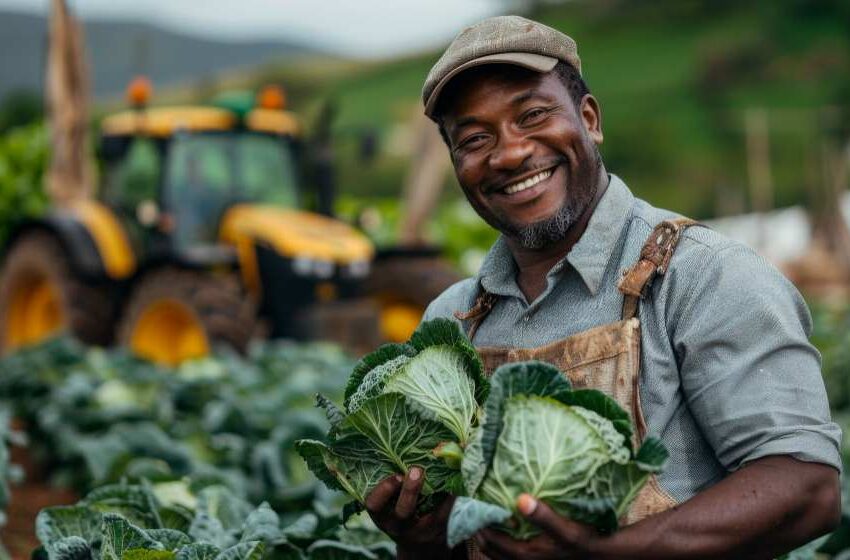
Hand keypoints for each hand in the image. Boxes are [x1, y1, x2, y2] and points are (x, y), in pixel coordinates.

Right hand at [365, 467, 455, 558]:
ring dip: (440, 493)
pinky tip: (456, 480)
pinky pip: (448, 514)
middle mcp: (398, 526)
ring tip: (444, 474)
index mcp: (381, 515)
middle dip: (410, 491)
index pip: (374, 504)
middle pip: (403, 512)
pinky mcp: (440, 532)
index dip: (383, 490)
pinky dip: (453, 496)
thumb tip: (400, 442)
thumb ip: (391, 484)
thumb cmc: (399, 514)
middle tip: (417, 470)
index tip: (396, 475)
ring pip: (432, 516)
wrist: (418, 546)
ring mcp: (421, 531)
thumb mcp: (388, 505)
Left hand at [474, 494, 603, 559]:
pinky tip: (509, 526)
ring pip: (500, 554)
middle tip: (475, 512)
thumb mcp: (567, 529)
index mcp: (528, 555)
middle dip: (481, 532)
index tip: (474, 508)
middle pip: (492, 550)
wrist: (604, 554)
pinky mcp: (537, 558)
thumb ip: (544, 516)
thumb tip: (521, 499)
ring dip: (491, 537)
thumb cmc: (586, 541)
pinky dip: (503, 541)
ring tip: (487, 518)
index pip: (493, 542)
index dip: (481, 526)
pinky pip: (511, 553)